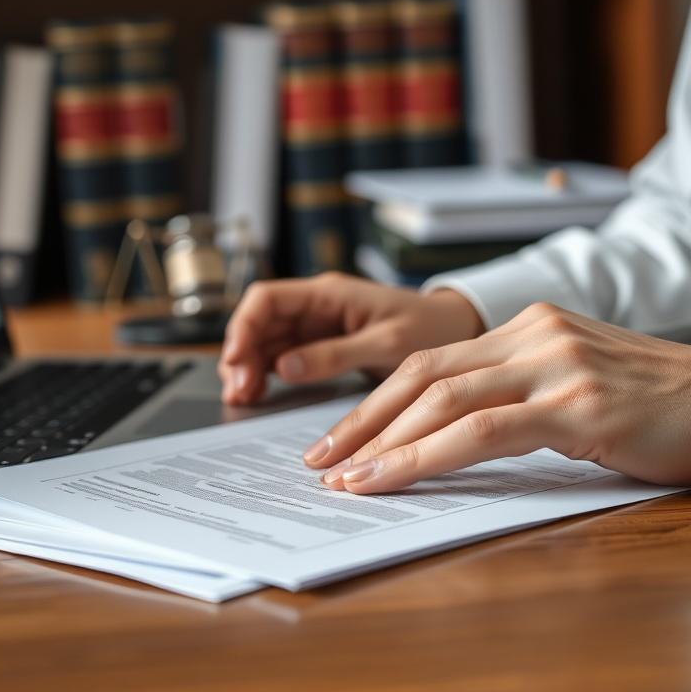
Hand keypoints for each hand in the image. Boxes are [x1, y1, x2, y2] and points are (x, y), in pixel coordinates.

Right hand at [219, 273, 483, 405]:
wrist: (456, 329)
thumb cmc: (429, 327)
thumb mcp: (386, 343)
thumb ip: (335, 354)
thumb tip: (283, 366)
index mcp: (329, 293)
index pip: (267, 299)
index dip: (243, 328)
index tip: (235, 361)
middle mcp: (316, 306)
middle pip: (259, 322)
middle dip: (241, 354)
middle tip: (240, 392)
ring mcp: (317, 326)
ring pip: (265, 341)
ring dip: (248, 367)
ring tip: (244, 398)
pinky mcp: (322, 346)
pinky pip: (282, 357)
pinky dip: (265, 375)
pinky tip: (259, 395)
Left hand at [305, 302, 690, 492]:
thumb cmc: (652, 405)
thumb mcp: (572, 383)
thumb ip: (516, 393)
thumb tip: (450, 433)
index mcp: (527, 327)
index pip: (430, 361)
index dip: (375, 402)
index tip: (340, 439)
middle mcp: (533, 335)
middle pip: (421, 373)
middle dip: (360, 421)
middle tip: (319, 460)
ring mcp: (554, 365)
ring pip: (442, 399)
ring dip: (383, 443)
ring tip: (343, 480)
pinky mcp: (577, 405)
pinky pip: (483, 430)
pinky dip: (427, 457)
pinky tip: (392, 480)